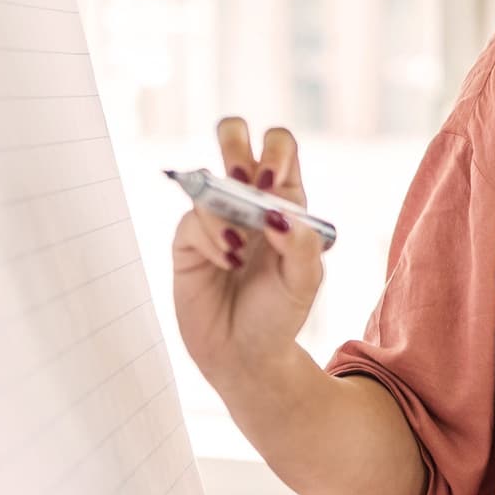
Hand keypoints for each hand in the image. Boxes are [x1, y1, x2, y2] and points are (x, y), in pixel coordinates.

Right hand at [170, 117, 324, 387]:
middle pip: (233, 140)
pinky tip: (226, 263)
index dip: (275, 150)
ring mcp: (216, 219)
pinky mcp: (189, 241)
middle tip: (241, 178)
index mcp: (285, 202)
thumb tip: (277, 214)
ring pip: (206, 179)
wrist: (245, 355)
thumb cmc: (280, 314)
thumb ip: (301, 245)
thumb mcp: (305, 282)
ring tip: (238, 250)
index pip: (280, 149)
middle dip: (232, 142)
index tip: (271, 182)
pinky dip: (210, 238)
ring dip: (223, 210)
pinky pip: (190, 220)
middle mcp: (248, 203)